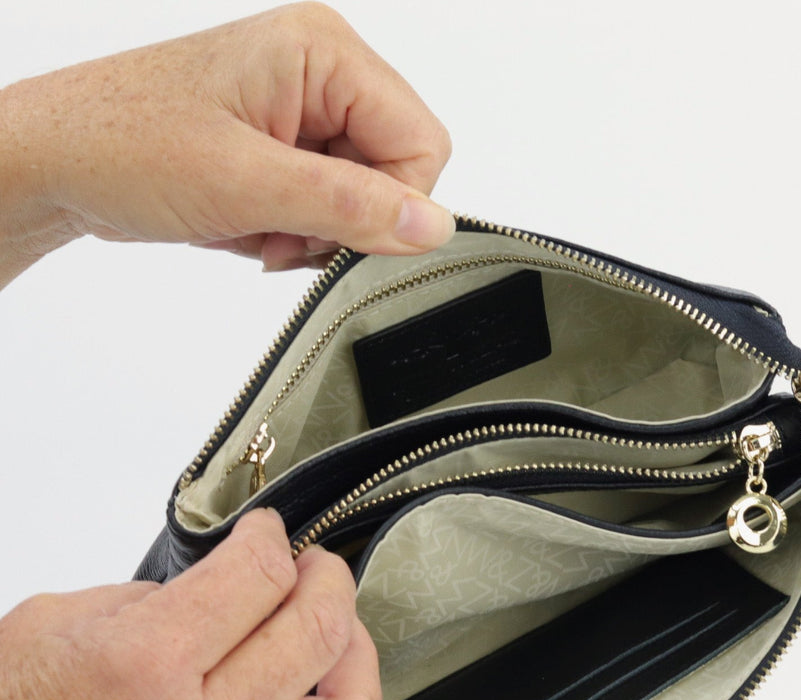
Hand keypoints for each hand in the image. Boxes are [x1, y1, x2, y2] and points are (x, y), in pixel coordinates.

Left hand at [0, 3, 453, 285]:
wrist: (56, 160)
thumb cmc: (124, 145)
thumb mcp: (246, 183)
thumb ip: (348, 206)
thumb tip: (431, 226)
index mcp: (323, 50)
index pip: (422, 143)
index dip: (392, 205)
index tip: (334, 235)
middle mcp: (321, 68)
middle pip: (396, 170)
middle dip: (346, 220)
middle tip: (282, 230)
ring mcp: (303, 104)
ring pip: (364, 195)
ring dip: (316, 231)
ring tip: (256, 225)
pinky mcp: (285, 140)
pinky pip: (329, 202)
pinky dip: (296, 230)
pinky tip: (251, 225)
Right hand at [0, 509, 379, 699]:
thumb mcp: (56, 623)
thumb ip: (154, 602)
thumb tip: (220, 591)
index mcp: (145, 664)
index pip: (258, 578)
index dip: (270, 538)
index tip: (266, 532)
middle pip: (319, 636)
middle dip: (331, 581)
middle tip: (316, 568)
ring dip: (357, 664)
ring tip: (337, 638)